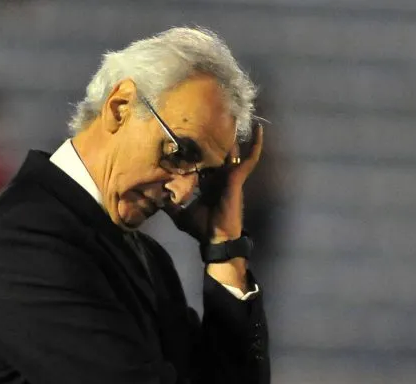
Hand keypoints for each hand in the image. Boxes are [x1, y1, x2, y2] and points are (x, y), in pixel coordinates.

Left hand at [167, 123, 264, 243]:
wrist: (216, 238)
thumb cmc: (202, 228)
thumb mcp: (180, 215)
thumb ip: (170, 205)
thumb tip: (156, 199)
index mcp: (208, 184)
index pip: (201, 163)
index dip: (194, 152)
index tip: (185, 139)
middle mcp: (219, 177)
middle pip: (217, 153)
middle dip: (214, 138)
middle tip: (209, 117)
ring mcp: (229, 176)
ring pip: (232, 151)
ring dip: (233, 135)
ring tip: (233, 114)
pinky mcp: (237, 177)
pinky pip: (250, 159)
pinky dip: (255, 145)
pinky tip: (259, 130)